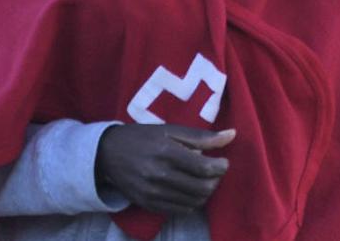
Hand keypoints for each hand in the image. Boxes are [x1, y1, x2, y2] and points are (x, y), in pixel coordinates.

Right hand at [96, 124, 235, 213]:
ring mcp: (152, 193)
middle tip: (215, 172)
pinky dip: (191, 202)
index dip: (221, 167)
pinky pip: (179, 210)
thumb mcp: (170, 129)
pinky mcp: (148, 205)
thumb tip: (232, 135)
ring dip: (205, 193)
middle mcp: (159, 175)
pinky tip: (190, 190)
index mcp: (166, 151)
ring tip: (203, 180)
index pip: (204, 167)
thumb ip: (201, 136)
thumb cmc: (142, 137)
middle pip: (201, 188)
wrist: (106, 154)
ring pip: (193, 202)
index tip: (223, 162)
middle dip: (215, 181)